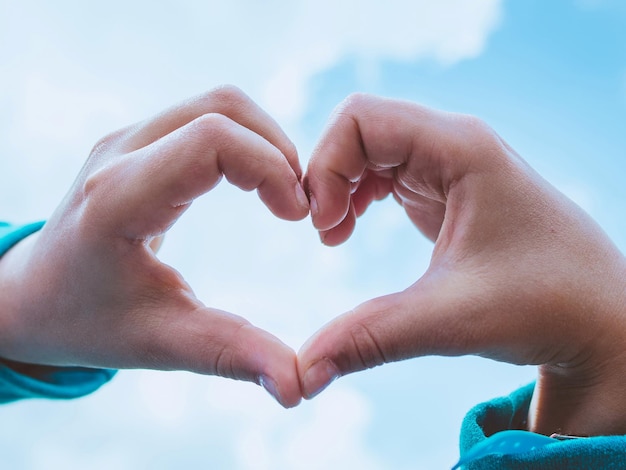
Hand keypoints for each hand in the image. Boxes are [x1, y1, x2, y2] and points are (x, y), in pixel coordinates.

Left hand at [0, 86, 308, 407]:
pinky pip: (203, 118)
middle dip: (278, 150)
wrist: (30, 296)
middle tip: (300, 205)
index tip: (298, 216)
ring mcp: (125, 140)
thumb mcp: (160, 343)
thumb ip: (231, 355)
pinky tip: (255, 184)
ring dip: (264, 141)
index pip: (212, 141)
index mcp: (119, 199)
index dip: (272, 168)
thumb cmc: (87, 321)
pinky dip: (244, 141)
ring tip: (284, 195)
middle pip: (223, 109)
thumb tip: (299, 385)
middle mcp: (120, 153)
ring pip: (217, 105)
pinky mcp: (136, 142)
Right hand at [298, 93, 625, 433]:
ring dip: (339, 186)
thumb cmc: (546, 305)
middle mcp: (454, 145)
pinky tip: (351, 229)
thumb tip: (302, 374)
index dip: (325, 164)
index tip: (321, 225)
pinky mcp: (447, 189)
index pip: (360, 118)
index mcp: (460, 149)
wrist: (601, 318)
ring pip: (369, 148)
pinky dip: (357, 195)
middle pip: (359, 128)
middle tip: (323, 233)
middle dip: (326, 176)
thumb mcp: (451, 319)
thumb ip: (369, 339)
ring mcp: (451, 164)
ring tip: (335, 235)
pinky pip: (385, 171)